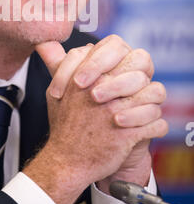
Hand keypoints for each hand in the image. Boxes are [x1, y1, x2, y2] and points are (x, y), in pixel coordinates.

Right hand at [23, 35, 167, 203]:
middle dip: (142, 76)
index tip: (121, 70)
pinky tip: (147, 127)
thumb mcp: (54, 90)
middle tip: (138, 88)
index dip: (123, 57)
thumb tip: (47, 43)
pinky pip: (156, 123)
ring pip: (154, 93)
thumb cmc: (64, 125)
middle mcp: (102, 90)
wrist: (66, 161)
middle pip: (139, 68)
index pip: (116, 48)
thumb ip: (58, 64)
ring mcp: (117, 112)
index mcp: (86, 76)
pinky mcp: (128, 134)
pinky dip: (156, 126)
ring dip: (152, 101)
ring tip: (146, 107)